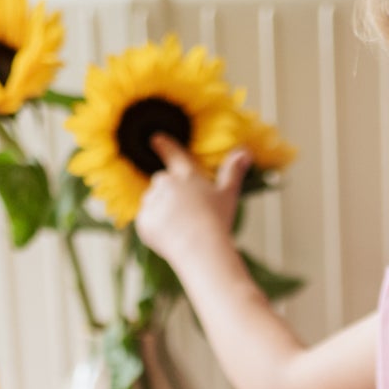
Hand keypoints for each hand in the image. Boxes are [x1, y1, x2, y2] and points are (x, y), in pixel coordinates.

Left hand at [135, 134, 249, 262]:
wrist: (200, 248)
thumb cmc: (217, 221)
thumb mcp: (228, 195)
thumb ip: (233, 172)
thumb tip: (246, 152)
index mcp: (186, 174)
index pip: (173, 154)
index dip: (164, 146)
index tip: (156, 139)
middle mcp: (165, 183)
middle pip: (162, 183)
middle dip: (169, 194)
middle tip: (187, 214)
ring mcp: (152, 201)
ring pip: (152, 202)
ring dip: (161, 210)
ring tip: (180, 229)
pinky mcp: (143, 221)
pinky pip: (146, 221)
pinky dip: (154, 228)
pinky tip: (170, 238)